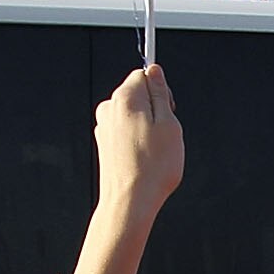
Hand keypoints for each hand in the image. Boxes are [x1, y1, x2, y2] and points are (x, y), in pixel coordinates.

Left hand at [95, 65, 185, 221]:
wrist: (130, 202)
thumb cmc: (153, 168)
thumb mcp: (169, 124)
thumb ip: (160, 93)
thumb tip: (155, 72)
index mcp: (125, 98)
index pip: (144, 74)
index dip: (161, 91)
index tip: (169, 110)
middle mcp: (109, 109)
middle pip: (137, 94)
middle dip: (154, 109)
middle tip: (165, 135)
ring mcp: (104, 127)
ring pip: (133, 115)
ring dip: (146, 127)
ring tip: (154, 151)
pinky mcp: (104, 143)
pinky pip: (125, 132)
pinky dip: (136, 141)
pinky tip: (143, 158)